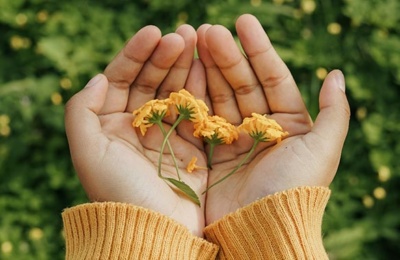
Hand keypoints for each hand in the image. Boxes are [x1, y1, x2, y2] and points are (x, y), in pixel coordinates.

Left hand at [65, 25, 207, 235]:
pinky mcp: (191, 144)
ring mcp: (166, 133)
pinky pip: (195, 109)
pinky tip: (205, 67)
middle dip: (165, 55)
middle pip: (150, 81)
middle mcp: (138, 126)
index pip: (121, 78)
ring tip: (197, 41)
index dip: (136, 54)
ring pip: (174, 90)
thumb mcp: (87, 151)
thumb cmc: (118, 191)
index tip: (153, 33)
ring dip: (184, 65)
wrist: (155, 228)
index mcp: (111, 124)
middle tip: (183, 33)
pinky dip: (200, 88)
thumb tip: (99, 76)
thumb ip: (81, 110)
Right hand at [197, 14, 349, 223]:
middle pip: (242, 83)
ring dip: (208, 69)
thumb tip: (337, 74)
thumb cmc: (294, 189)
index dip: (258, 49)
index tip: (243, 22)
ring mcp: (234, 139)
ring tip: (195, 41)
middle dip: (227, 55)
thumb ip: (334, 112)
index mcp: (288, 124)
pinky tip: (186, 72)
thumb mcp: (322, 150)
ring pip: (220, 96)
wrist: (261, 230)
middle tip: (209, 29)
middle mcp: (261, 128)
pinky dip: (194, 95)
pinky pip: (203, 117)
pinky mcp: (212, 153)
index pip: (272, 77)